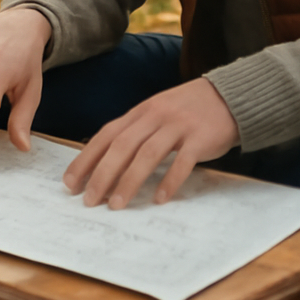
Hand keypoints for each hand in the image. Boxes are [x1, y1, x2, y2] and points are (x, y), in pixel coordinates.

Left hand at [63, 79, 239, 208]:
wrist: (230, 95)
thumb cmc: (188, 110)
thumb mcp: (157, 112)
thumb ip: (135, 131)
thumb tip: (104, 161)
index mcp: (141, 112)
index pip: (106, 135)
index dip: (86, 159)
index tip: (70, 182)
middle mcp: (156, 116)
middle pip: (122, 146)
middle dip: (102, 174)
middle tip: (89, 200)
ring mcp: (178, 126)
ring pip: (147, 154)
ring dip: (129, 181)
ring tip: (117, 204)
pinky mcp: (201, 138)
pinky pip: (182, 162)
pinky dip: (169, 181)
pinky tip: (159, 198)